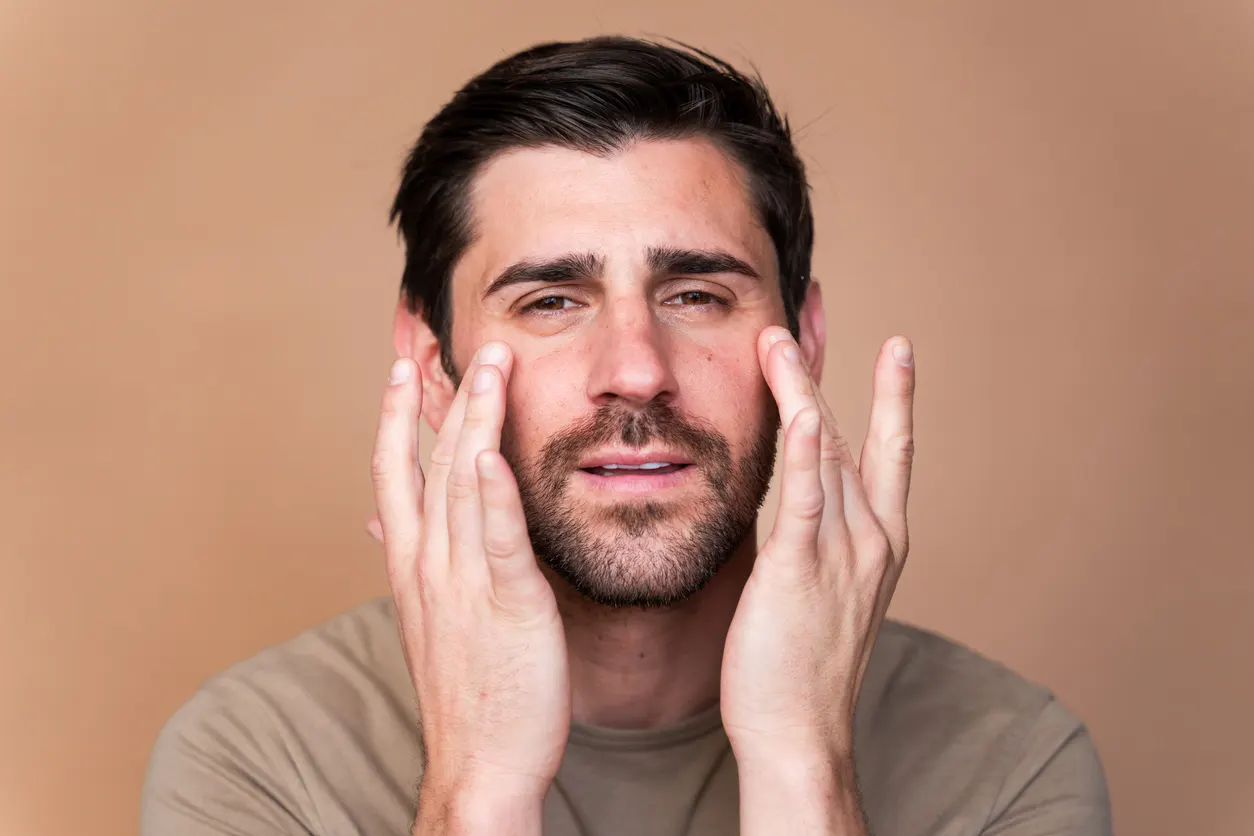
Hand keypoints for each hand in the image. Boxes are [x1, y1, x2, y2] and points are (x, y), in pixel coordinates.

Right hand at [370, 343, 569, 831]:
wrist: (480, 764)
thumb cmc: (470, 691)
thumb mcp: (435, 618)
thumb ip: (425, 562)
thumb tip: (398, 526)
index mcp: (414, 564)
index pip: (396, 470)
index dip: (398, 412)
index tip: (404, 361)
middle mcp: (430, 563)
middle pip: (428, 461)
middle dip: (439, 394)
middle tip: (449, 334)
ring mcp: (464, 582)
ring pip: (462, 484)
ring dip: (472, 418)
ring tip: (486, 361)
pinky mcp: (507, 604)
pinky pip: (496, 540)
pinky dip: (490, 493)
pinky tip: (488, 452)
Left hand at [721, 327, 914, 767]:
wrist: (800, 732)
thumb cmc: (801, 664)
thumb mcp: (820, 585)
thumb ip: (816, 535)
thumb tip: (801, 498)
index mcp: (879, 540)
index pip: (889, 449)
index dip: (891, 393)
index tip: (893, 345)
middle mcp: (872, 537)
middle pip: (856, 434)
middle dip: (835, 369)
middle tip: (815, 308)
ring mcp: (842, 552)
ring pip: (827, 452)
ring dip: (803, 387)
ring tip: (780, 333)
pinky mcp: (800, 569)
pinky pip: (808, 500)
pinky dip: (811, 451)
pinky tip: (809, 409)